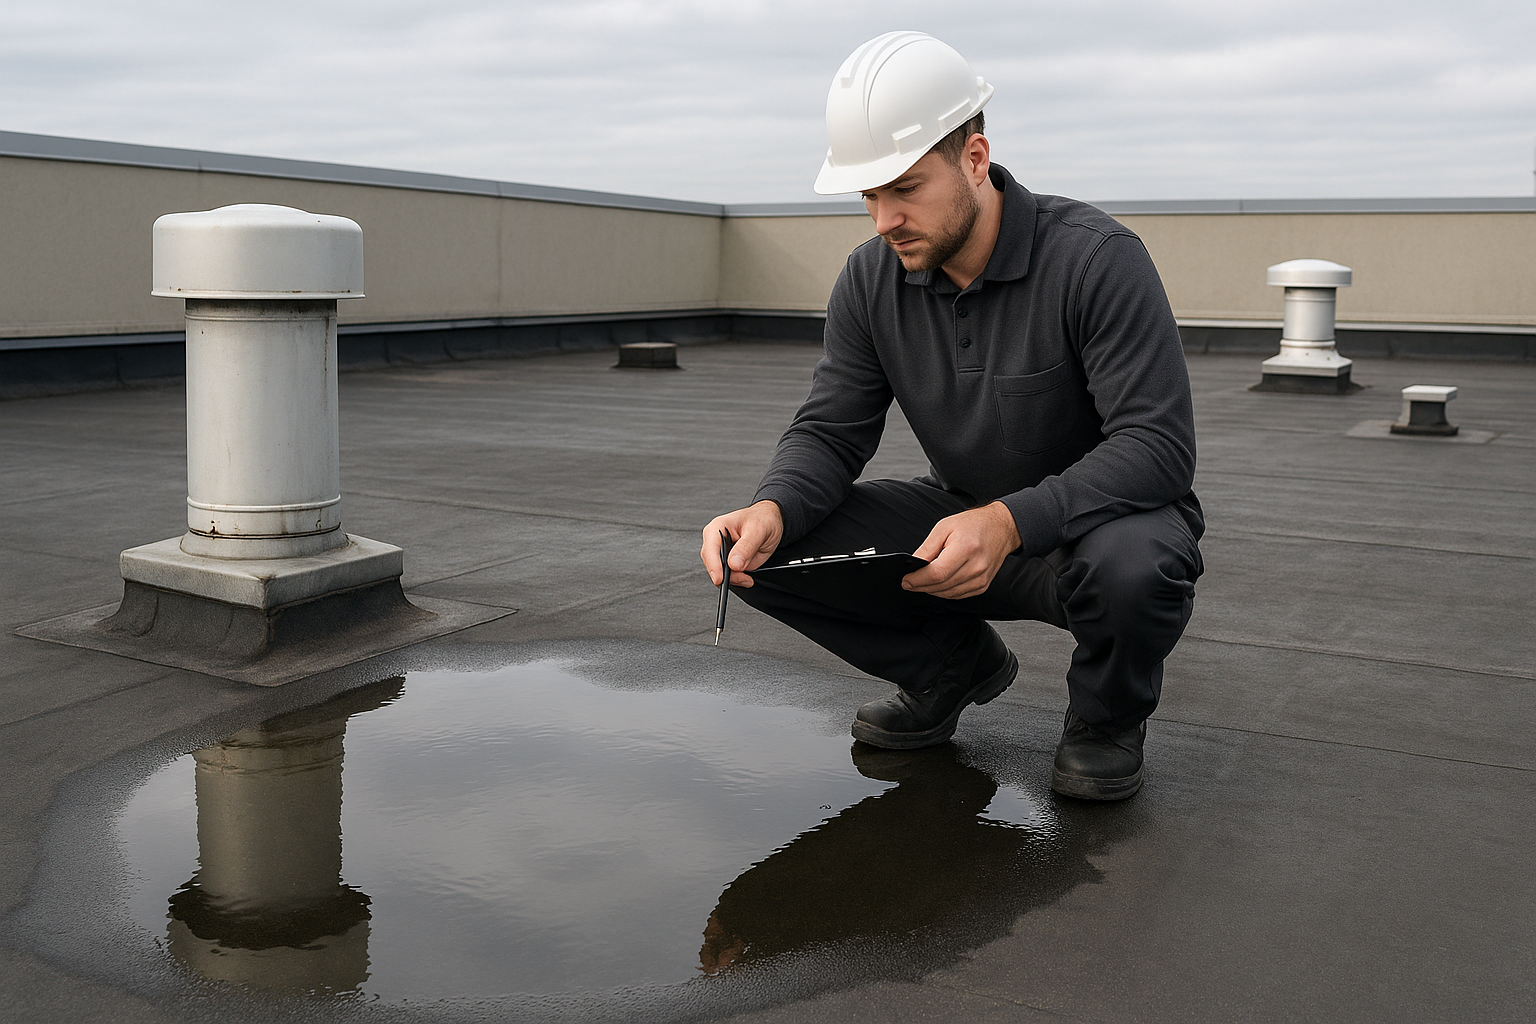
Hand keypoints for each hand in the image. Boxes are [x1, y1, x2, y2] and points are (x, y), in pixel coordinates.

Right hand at [701, 500, 783, 587]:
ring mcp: (722, 553)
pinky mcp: (729, 562)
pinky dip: (738, 580)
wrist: (770, 521)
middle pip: (713, 565)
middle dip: (728, 575)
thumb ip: (746, 547)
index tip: (720, 578)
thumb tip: (734, 563)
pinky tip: (746, 577)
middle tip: (744, 578)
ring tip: (748, 577)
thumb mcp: (758, 531)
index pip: (710, 549)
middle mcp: (716, 541)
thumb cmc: (762, 519)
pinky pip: (728, 576)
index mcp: (718, 528)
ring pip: (719, 574)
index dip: (714, 566)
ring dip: (734, 579)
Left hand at [901, 501, 1020, 599]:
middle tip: (909, 582)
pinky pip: (958, 595)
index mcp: (966, 549)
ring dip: (932, 590)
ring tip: (922, 582)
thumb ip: (928, 548)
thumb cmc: (974, 524)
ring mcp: (981, 578)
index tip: (906, 580)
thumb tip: (913, 564)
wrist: (1001, 528)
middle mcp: (976, 567)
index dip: (918, 579)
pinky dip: (944, 592)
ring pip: (948, 594)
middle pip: (941, 585)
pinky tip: (938, 584)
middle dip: (921, 586)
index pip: (937, 573)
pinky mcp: (982, 585)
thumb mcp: (944, 527)